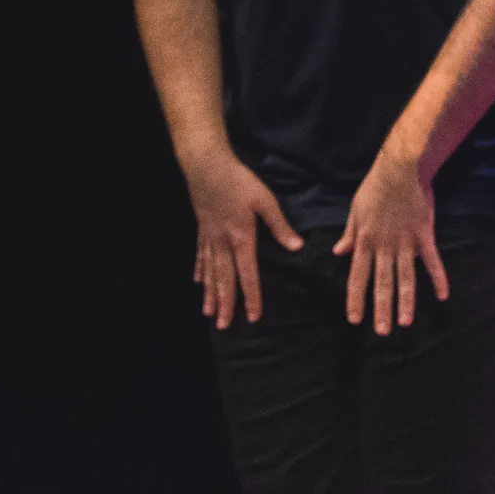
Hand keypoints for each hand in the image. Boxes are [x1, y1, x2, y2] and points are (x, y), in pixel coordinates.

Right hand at [183, 148, 303, 329]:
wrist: (207, 167)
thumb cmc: (240, 182)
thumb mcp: (265, 201)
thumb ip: (280, 226)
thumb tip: (297, 247)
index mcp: (242, 237)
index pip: (248, 274)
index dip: (252, 296)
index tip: (254, 316)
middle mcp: (223, 243)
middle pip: (224, 280)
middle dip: (225, 304)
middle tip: (224, 326)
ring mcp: (209, 238)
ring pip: (210, 272)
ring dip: (210, 294)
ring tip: (209, 313)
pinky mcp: (202, 231)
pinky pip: (200, 257)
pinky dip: (200, 272)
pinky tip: (198, 282)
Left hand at [333, 151, 446, 335]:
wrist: (400, 169)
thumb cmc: (375, 187)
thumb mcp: (355, 210)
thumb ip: (349, 234)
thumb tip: (338, 253)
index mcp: (364, 241)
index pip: (357, 277)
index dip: (356, 300)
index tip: (355, 319)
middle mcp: (383, 247)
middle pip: (382, 283)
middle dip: (381, 309)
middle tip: (382, 332)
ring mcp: (405, 243)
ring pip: (405, 278)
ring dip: (405, 301)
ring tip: (405, 322)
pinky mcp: (424, 236)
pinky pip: (432, 261)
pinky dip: (438, 278)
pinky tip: (443, 295)